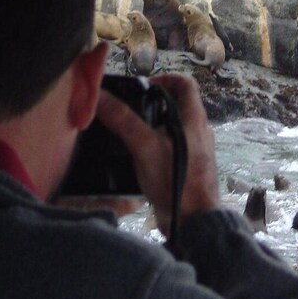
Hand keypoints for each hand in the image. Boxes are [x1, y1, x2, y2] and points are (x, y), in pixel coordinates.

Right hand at [96, 74, 218, 234]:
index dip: (164, 78)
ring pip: (172, 126)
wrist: (193, 220)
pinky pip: (171, 146)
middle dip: (151, 103)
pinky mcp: (188, 167)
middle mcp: (198, 130)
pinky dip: (155, 144)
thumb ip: (122, 120)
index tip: (142, 87)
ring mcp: (195, 149)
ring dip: (151, 124)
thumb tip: (99, 96)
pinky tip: (136, 155)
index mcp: (194, 118)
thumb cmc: (176, 179)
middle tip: (128, 110)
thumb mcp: (144, 145)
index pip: (185, 83)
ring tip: (128, 131)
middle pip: (176, 104)